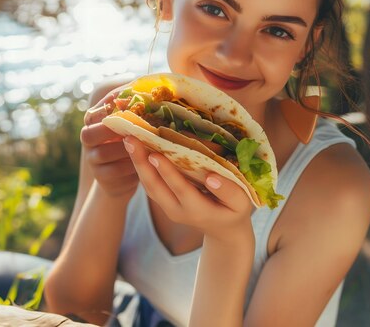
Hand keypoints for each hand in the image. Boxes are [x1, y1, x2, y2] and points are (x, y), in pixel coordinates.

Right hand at [81, 91, 138, 201]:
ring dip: (124, 149)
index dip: (107, 110)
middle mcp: (87, 141)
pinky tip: (146, 161)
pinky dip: (130, 166)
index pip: (93, 114)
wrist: (124, 177)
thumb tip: (148, 84)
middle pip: (88, 134)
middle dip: (109, 130)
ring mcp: (93, 162)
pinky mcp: (102, 180)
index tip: (127, 107)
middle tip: (132, 127)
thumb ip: (133, 107)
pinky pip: (114, 173)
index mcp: (93, 123)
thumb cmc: (131, 141)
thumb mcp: (130, 123)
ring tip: (145, 143)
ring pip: (103, 154)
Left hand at [124, 136, 253, 242]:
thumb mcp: (241, 204)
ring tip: (128, 139)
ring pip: (147, 185)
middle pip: (154, 187)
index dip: (167, 172)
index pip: (179, 189)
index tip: (155, 154)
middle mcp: (177, 210)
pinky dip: (140, 166)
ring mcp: (167, 207)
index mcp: (198, 210)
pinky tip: (136, 147)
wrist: (224, 230)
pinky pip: (149, 184)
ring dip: (136, 163)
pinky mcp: (163, 201)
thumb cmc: (235, 211)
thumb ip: (229, 192)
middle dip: (141, 163)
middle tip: (130, 140)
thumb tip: (211, 176)